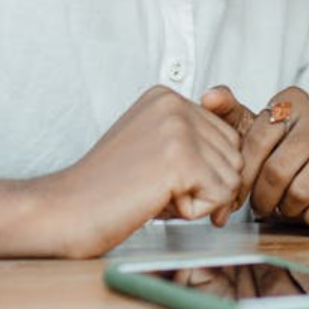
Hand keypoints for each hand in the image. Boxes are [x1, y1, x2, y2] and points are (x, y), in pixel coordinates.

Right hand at [33, 85, 243, 256]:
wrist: (66, 210)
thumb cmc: (108, 188)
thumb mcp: (154, 145)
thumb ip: (193, 138)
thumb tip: (242, 151)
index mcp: (167, 96)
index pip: (225, 136)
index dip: (201, 169)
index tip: (158, 176)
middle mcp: (175, 104)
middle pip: (233, 156)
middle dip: (203, 184)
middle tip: (154, 188)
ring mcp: (179, 129)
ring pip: (231, 177)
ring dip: (197, 198)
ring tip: (152, 192)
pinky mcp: (181, 159)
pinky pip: (221, 196)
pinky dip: (193, 211)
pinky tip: (156, 202)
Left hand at [220, 85, 308, 226]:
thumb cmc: (277, 146)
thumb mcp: (249, 128)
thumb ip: (227, 112)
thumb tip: (210, 96)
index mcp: (292, 100)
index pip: (257, 142)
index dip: (242, 178)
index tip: (233, 198)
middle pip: (278, 170)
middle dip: (263, 197)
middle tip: (260, 207)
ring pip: (302, 190)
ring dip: (287, 208)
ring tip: (283, 205)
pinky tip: (306, 210)